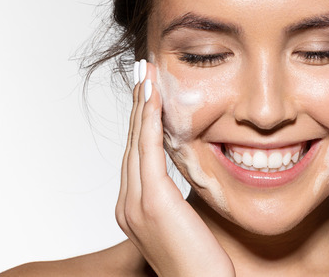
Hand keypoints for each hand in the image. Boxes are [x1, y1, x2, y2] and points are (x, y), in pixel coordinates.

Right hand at [115, 60, 234, 276]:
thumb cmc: (200, 266)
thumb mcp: (186, 225)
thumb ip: (179, 201)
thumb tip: (189, 182)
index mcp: (133, 210)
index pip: (137, 157)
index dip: (142, 122)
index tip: (149, 93)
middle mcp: (127, 205)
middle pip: (132, 144)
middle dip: (139, 105)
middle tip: (143, 72)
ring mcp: (135, 204)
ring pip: (137, 142)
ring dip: (143, 104)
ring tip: (146, 74)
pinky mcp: (152, 202)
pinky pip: (148, 150)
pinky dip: (150, 120)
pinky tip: (155, 97)